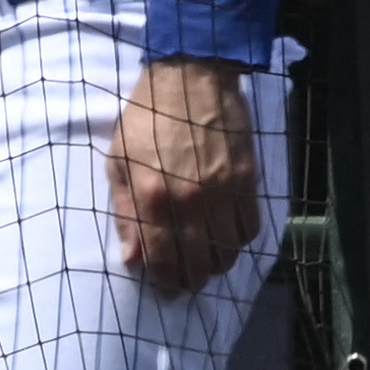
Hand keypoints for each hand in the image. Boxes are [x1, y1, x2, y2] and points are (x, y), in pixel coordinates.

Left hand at [110, 56, 260, 294]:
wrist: (190, 79)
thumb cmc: (146, 119)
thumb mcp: (119, 162)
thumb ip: (125, 213)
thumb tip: (132, 258)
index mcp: (153, 198)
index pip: (162, 259)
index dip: (164, 282)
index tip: (164, 290)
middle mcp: (191, 203)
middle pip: (199, 264)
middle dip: (191, 281)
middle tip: (185, 283)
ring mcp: (223, 194)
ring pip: (228, 253)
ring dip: (216, 266)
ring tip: (205, 263)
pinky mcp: (248, 183)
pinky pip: (250, 229)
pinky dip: (239, 242)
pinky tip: (226, 239)